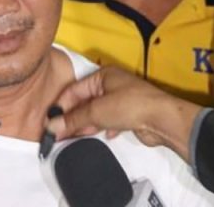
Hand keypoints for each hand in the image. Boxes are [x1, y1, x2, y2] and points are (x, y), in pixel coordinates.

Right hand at [46, 65, 202, 161]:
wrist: (163, 119)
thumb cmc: (131, 105)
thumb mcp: (96, 111)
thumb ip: (73, 119)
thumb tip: (52, 126)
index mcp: (102, 76)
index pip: (73, 90)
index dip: (60, 106)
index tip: (49, 122)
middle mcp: (111, 85)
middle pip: (84, 102)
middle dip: (72, 117)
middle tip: (58, 134)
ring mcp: (120, 100)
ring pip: (96, 112)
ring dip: (86, 124)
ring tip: (73, 138)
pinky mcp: (129, 114)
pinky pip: (109, 120)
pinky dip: (102, 128)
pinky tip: (102, 135)